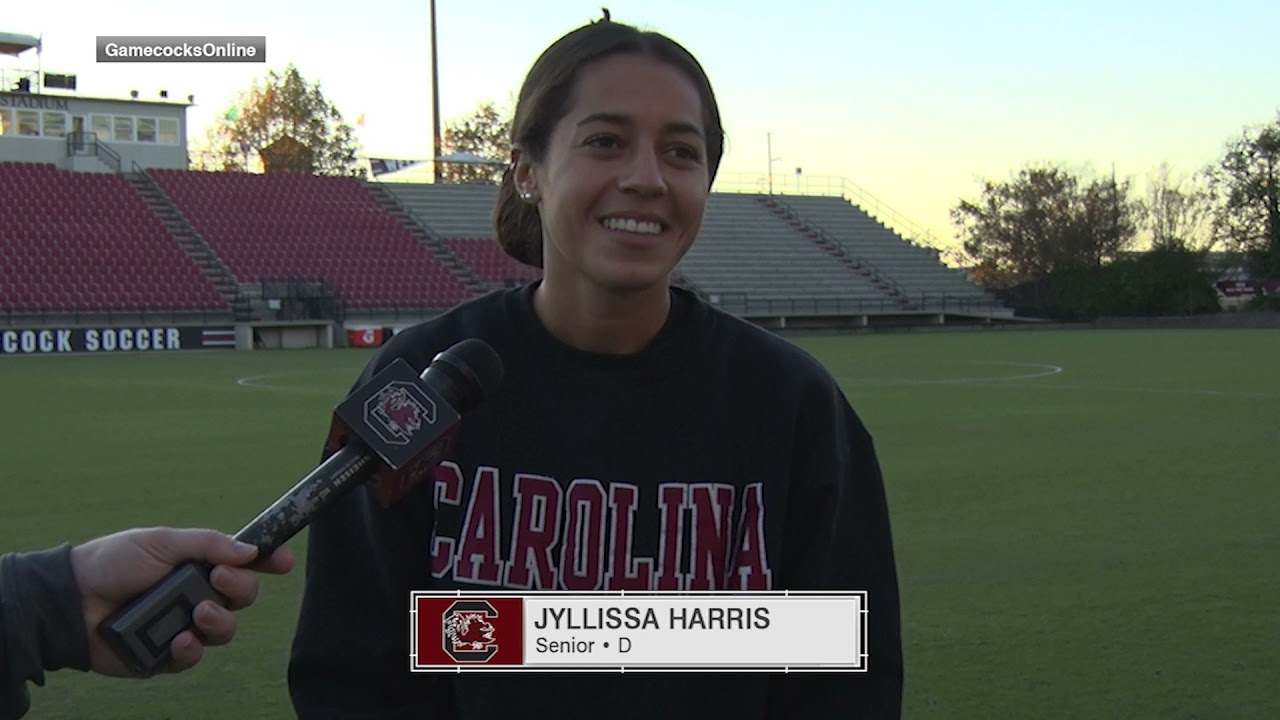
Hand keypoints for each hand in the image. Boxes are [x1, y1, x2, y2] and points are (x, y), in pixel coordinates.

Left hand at [69, 527, 295, 676]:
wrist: (70, 601)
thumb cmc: (112, 562)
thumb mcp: (161, 541)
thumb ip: (207, 544)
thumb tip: (250, 551)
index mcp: (199, 565)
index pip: (245, 564)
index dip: (269, 561)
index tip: (283, 561)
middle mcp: (198, 595)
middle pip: (243, 598)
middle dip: (240, 589)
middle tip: (220, 580)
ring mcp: (184, 626)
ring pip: (224, 631)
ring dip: (218, 622)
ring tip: (196, 612)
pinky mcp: (165, 656)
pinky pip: (193, 658)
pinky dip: (190, 649)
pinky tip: (179, 640)